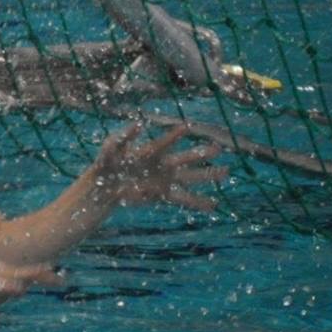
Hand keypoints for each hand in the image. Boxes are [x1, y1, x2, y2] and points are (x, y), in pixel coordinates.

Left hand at [88, 121, 226, 212]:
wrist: (105, 185)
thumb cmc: (107, 162)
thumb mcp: (111, 147)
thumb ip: (123, 137)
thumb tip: (138, 125)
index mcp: (152, 151)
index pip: (167, 141)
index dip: (176, 135)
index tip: (188, 127)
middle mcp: (163, 164)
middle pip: (187, 158)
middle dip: (203, 153)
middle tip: (219, 149)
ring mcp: (165, 180)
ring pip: (190, 178)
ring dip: (208, 176)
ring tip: (226, 173)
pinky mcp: (162, 195)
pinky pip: (183, 199)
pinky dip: (198, 203)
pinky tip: (213, 206)